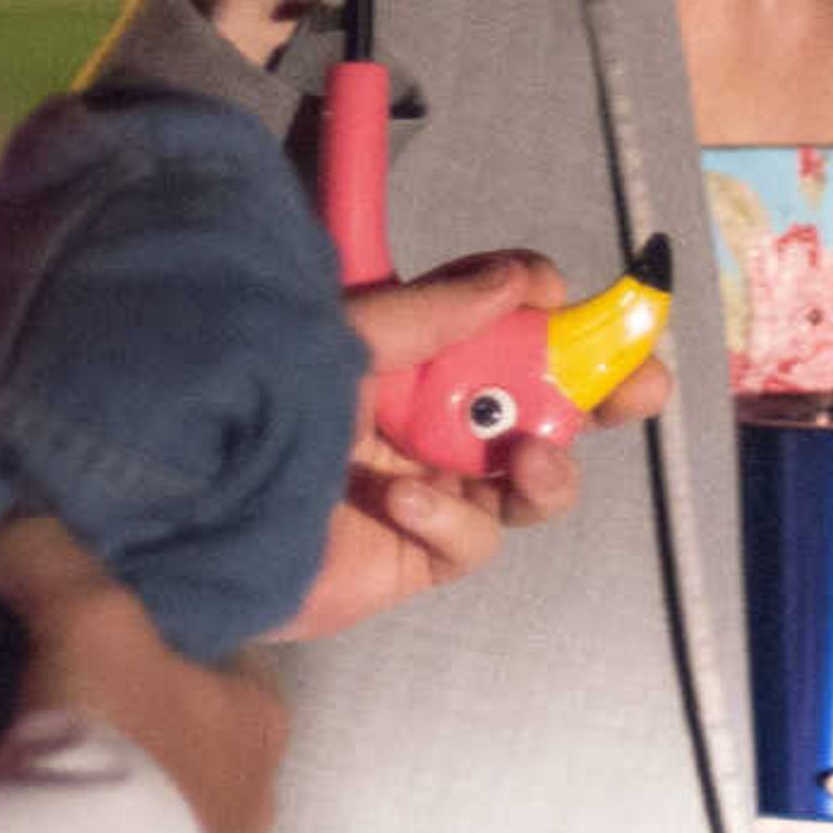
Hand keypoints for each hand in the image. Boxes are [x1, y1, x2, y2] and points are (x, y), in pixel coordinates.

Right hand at [0, 515, 286, 832]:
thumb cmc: (118, 729)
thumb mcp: (85, 612)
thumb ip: (51, 554)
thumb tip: (8, 519)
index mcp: (264, 722)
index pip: (232, 662)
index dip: (179, 639)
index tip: (122, 627)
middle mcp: (256, 798)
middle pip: (197, 736)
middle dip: (147, 718)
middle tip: (79, 692)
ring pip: (167, 802)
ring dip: (125, 784)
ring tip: (54, 758)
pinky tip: (53, 818)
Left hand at [269, 251, 672, 641]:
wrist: (189, 514)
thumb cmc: (257, 405)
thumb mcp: (345, 340)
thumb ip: (435, 313)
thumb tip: (526, 278)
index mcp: (409, 352)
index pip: (498, 321)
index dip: (544, 310)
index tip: (566, 297)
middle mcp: (427, 415)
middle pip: (538, 402)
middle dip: (600, 390)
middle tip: (643, 384)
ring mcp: (429, 486)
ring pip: (528, 477)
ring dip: (548, 466)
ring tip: (533, 457)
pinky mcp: (417, 554)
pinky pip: (474, 537)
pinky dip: (450, 519)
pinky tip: (402, 503)